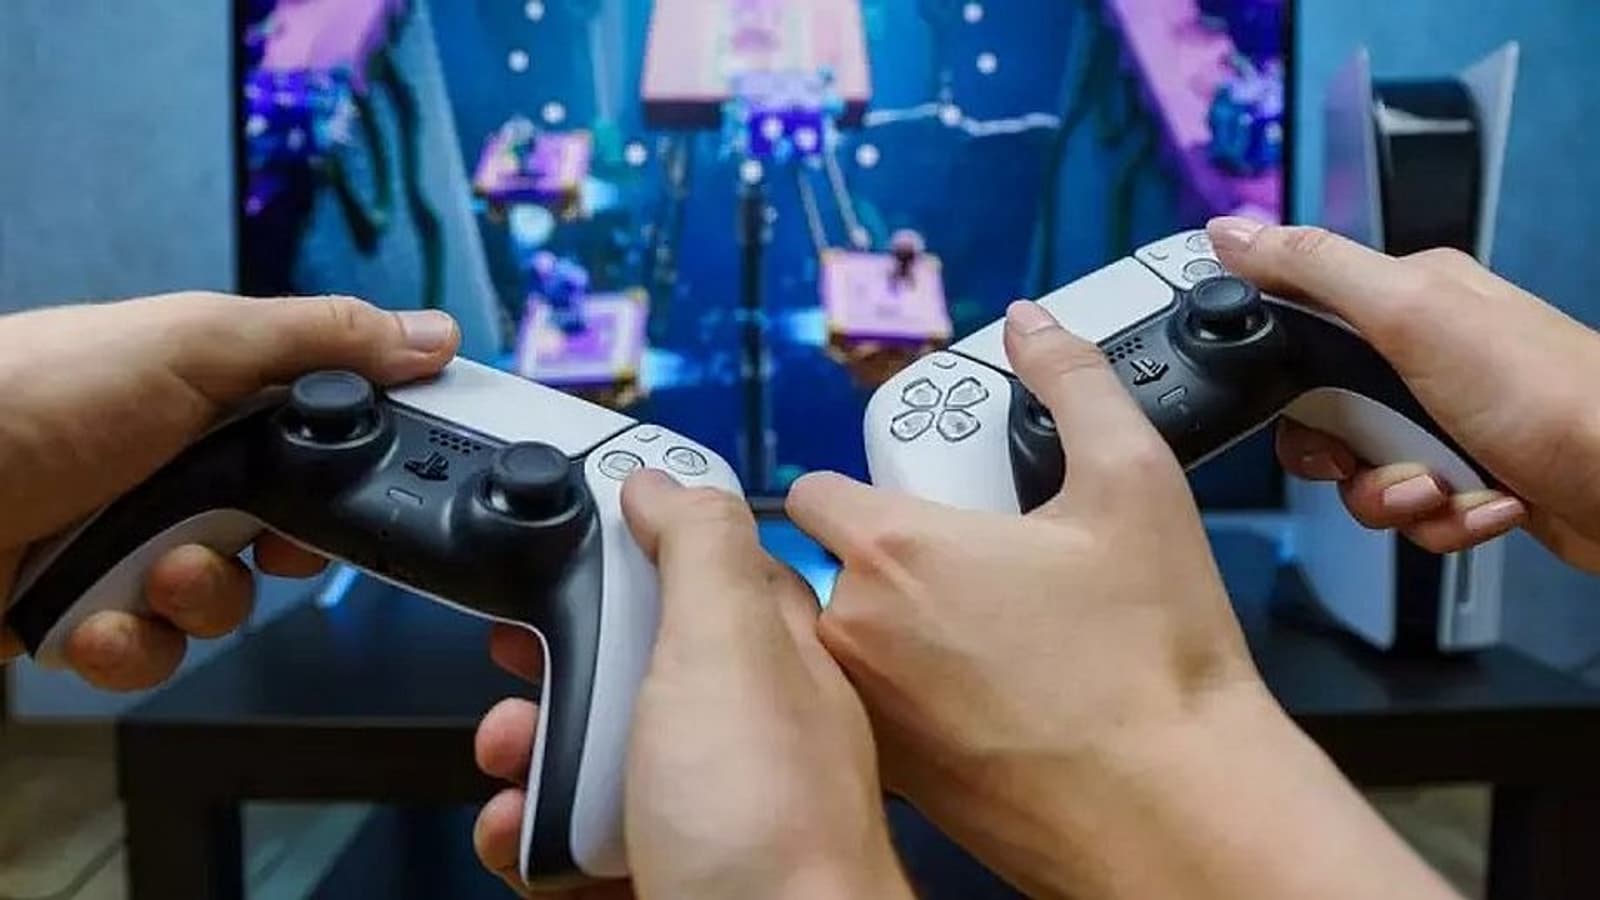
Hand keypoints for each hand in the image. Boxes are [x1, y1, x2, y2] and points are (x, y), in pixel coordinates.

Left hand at [0, 292, 458, 688]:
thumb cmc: (27, 395)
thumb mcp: (192, 343)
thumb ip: (320, 340)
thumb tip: (432, 333)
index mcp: (205, 396)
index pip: (316, 444)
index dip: (345, 479)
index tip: (358, 496)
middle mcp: (171, 469)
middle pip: (278, 536)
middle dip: (265, 553)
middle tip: (240, 536)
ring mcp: (123, 542)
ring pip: (219, 605)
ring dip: (194, 600)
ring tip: (145, 575)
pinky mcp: (78, 613)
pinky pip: (150, 653)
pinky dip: (129, 644)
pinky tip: (93, 620)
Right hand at [472, 471, 911, 899]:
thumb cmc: (768, 825)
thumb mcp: (728, 647)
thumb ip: (700, 550)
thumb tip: (665, 481)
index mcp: (772, 656)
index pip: (700, 573)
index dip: (628, 554)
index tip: (565, 552)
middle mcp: (743, 730)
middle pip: (629, 666)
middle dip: (555, 667)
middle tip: (516, 670)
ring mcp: (704, 808)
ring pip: (595, 756)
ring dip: (531, 755)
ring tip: (511, 765)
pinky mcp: (663, 872)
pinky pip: (578, 841)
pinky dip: (534, 837)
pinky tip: (521, 838)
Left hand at [786, 302, 1458, 899]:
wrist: (1174, 811)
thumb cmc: (1154, 661)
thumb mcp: (1133, 483)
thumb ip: (1075, 384)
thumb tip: (1034, 330)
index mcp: (893, 552)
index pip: (812, 490)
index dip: (862, 481)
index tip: (916, 494)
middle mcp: (857, 634)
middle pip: (837, 566)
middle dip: (895, 557)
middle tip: (983, 566)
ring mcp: (869, 714)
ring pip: (857, 642)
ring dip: (902, 628)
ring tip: (1001, 635)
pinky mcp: (896, 779)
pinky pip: (882, 712)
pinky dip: (919, 697)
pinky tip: (999, 698)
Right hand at [1210, 217, 1599, 571]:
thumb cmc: (1554, 397)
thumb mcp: (1413, 315)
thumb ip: (1315, 270)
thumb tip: (1229, 230)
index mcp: (1407, 299)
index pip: (1298, 327)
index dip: (1282, 377)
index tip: (1295, 406)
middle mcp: (1424, 356)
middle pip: (1322, 416)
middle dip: (1345, 456)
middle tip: (1374, 453)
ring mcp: (1447, 420)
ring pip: (1363, 474)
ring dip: (1395, 497)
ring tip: (1444, 489)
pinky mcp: (1471, 476)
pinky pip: (1414, 512)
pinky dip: (1444, 521)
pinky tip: (1486, 505)